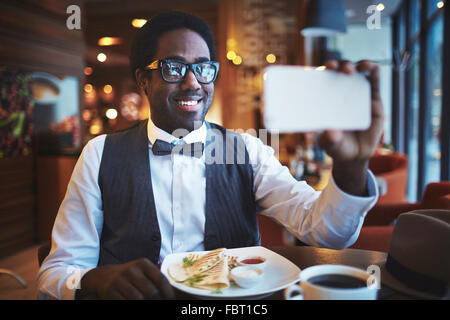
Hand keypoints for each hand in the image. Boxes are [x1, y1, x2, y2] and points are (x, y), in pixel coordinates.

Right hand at [78, 258, 174, 299]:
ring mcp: (119, 279)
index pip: (161, 279)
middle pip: (151, 292)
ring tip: (148, 305)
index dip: (168, 292)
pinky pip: (125, 302)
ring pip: (139, 299)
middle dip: (157, 302)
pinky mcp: (109, 290)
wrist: (102, 276)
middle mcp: (131, 269)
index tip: (171, 300)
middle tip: (160, 304)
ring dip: (145, 305)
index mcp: (143, 263)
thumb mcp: (141, 270)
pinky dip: (131, 305)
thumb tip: (176, 288)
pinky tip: (134, 304)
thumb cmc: (128, 276)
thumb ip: (155, 276)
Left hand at [318, 60, 383, 195]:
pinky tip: (371, 67)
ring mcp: (358, 94)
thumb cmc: (338, 146)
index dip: (321, 71)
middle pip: (340, 72)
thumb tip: (331, 132)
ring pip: (358, 72)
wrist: (356, 156)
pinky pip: (374, 81)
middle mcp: (342, 93)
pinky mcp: (374, 99)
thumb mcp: (331, 144)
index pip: (323, 80)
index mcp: (327, 100)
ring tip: (351, 69)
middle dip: (336, 65)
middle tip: (333, 68)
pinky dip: (373, 71)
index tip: (319, 70)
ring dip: (355, 65)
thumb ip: (330, 139)